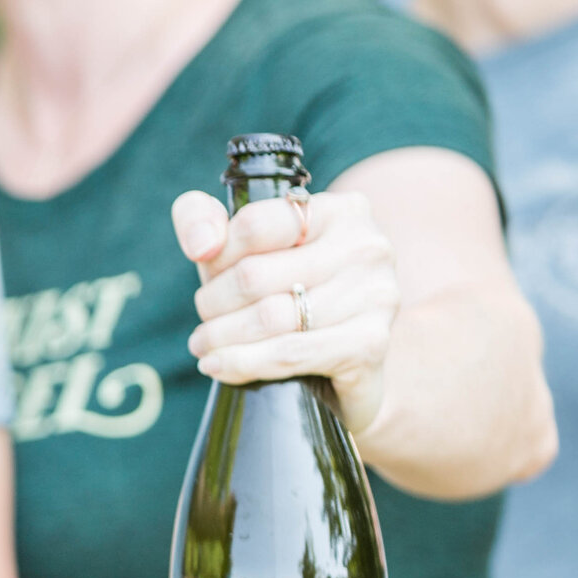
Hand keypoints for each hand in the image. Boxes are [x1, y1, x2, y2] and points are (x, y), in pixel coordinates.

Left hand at [172, 185, 399, 432]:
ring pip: (268, 317)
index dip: (216, 257)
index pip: (253, 225)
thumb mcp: (242, 247)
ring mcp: (375, 295)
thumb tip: (201, 246)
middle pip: (254, 275)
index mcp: (339, 211)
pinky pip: (289, 354)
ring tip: (202, 346)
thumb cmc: (286, 290)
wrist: (347, 357)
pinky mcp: (370, 342)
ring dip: (221, 337)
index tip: (207, 276)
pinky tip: (218, 367)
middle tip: (204, 320)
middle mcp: (366, 246)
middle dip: (213, 303)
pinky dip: (243, 363)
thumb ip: (201, 218)